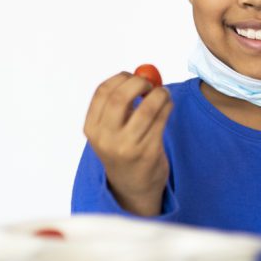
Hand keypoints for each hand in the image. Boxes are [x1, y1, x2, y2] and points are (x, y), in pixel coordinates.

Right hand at [83, 72, 172, 216]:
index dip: (120, 78)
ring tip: (163, 93)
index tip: (133, 76)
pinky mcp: (148, 153)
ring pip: (146, 108)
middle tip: (149, 83)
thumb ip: (121, 102)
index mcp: (92, 128)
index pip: (102, 92)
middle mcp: (106, 139)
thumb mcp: (111, 130)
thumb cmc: (123, 149)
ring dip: (159, 94)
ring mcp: (127, 147)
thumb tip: (144, 74)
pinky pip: (161, 120)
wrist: (132, 186)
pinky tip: (168, 105)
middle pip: (120, 98)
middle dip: (138, 83)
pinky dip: (167, 106)